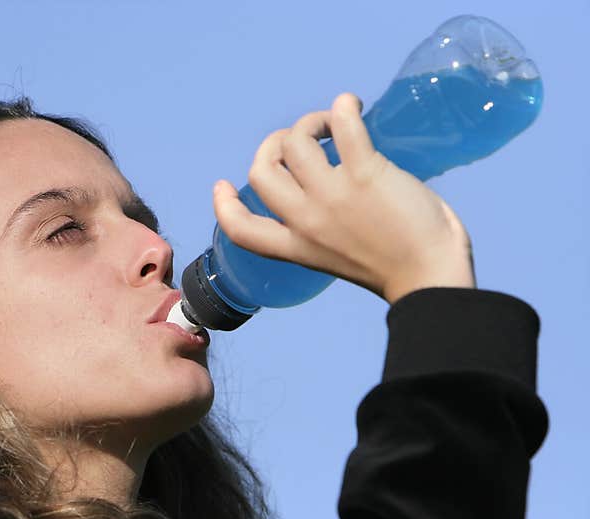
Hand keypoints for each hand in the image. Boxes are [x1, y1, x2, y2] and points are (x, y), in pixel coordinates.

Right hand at [211, 93, 475, 304]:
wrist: (430, 276)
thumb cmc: (396, 268)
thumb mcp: (334, 257)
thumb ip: (319, 227)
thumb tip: (329, 180)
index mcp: (296, 246)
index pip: (240, 229)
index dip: (223, 205)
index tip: (222, 186)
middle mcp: (305, 219)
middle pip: (260, 170)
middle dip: (273, 145)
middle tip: (303, 140)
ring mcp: (331, 196)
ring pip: (294, 141)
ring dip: (311, 122)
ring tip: (334, 123)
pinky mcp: (363, 174)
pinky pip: (342, 126)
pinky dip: (344, 108)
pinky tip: (354, 106)